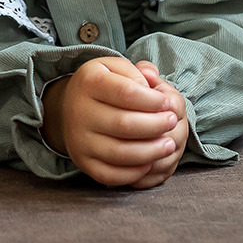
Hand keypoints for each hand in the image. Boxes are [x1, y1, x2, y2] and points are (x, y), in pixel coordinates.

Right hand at [42, 56, 187, 187]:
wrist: (70, 108)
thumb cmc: (103, 86)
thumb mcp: (116, 67)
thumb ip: (137, 71)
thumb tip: (151, 80)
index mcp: (89, 82)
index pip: (126, 93)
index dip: (153, 100)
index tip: (167, 102)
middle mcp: (79, 112)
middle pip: (124, 124)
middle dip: (156, 125)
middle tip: (172, 122)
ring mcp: (79, 140)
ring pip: (120, 153)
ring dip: (151, 151)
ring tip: (169, 145)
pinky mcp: (83, 162)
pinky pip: (110, 175)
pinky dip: (134, 172)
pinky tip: (150, 162)